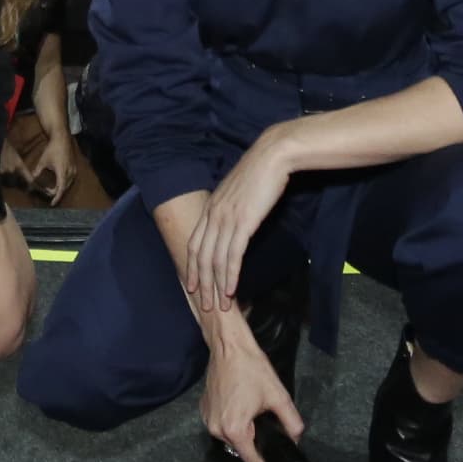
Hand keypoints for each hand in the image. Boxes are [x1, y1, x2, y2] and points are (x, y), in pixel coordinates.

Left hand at [1, 117, 79, 205]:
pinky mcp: (74, 166)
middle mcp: (70, 172)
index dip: (56, 197)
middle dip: (57, 193)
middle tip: (49, 195)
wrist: (62, 138)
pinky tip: (59, 182)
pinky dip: (65, 183)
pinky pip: (70, 179)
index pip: (60, 189)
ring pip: (68, 184)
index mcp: (62, 172)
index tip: (52, 204)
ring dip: (61, 188)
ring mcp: (74, 169)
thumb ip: (38, 172)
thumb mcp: (42, 161)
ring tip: (53, 190)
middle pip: (65, 188)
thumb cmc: (52, 149)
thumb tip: (32, 180)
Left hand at [180, 133, 296, 317]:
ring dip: (215, 286)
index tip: (191, 285)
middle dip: (201, 283)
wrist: (272, 156)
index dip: (191, 266)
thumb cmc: (259, 172)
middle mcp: (213, 215)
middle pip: (200, 256)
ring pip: (214, 260)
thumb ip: (231, 208)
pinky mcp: (242, 223)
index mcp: (210, 207)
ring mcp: (226, 219)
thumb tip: (233, 222)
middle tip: (202, 305)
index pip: (194, 243)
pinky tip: (231, 290)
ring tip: (218, 305)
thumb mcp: (237, 191)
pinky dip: (230, 276)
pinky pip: (232, 256)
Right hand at [197, 314, 308, 461]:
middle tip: (261, 415)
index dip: (266, 456)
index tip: (272, 442)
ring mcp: (207, 420)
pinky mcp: (203, 410)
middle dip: (253, 438)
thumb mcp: (278, 396)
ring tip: (248, 406)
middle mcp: (216, 429)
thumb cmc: (251, 369)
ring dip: (241, 429)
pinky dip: (229, 419)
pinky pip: (220, 425)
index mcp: (234, 429)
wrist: (229, 347)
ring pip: (230, 438)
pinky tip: (237, 402)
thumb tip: (297, 438)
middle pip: (241, 449)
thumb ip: (291, 422)